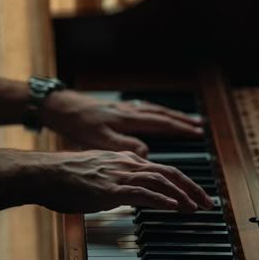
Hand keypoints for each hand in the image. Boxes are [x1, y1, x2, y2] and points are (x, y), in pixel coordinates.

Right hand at [31, 149, 213, 213]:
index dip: (184, 182)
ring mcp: (118, 175)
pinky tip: (173, 206)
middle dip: (192, 188)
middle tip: (208, 204)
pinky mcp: (108, 189)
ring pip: (159, 181)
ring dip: (181, 195)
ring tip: (196, 207)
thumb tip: (129, 192)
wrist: (41, 174)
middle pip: (169, 172)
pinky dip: (160, 199)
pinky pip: (140, 193)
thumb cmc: (63, 178)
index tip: (197, 196)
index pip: (163, 169)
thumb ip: (116, 180)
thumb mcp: (97, 175)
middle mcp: (125, 164)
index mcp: (124, 160)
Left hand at [42, 90, 202, 155]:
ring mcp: (123, 109)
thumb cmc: (77, 124)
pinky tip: (155, 116)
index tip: (197, 132)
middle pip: (162, 115)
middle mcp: (129, 111)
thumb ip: (124, 146)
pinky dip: (155, 113)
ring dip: (171, 116)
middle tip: (199, 126)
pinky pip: (143, 110)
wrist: (59, 107)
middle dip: (182, 120)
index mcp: (129, 119)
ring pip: (153, 110)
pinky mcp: (115, 110)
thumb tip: (147, 152)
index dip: (180, 128)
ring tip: (185, 120)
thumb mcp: (100, 139)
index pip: (161, 123)